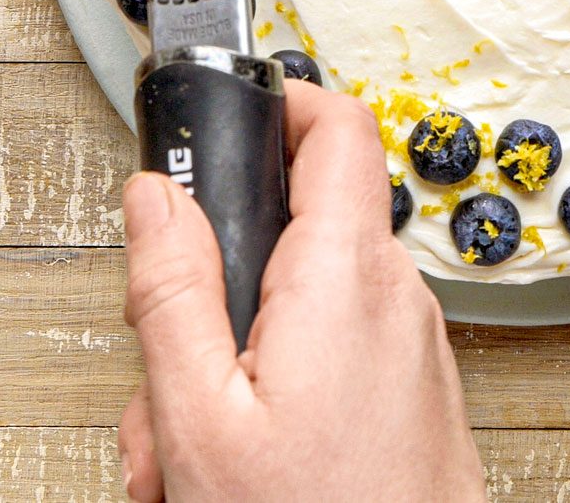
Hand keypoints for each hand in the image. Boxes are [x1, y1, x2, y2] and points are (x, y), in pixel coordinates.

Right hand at [118, 82, 486, 501]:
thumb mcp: (201, 414)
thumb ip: (173, 290)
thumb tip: (155, 198)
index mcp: (344, 277)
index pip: (335, 125)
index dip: (279, 102)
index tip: (224, 122)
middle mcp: (394, 299)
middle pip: (292, 234)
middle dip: (213, 290)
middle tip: (166, 374)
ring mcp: (411, 350)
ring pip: (298, 310)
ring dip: (230, 364)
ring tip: (193, 456)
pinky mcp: (414, 396)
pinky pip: (331, 359)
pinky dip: (274, 396)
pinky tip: (240, 468)